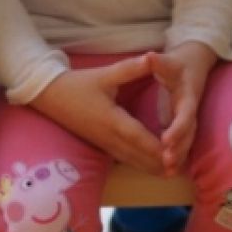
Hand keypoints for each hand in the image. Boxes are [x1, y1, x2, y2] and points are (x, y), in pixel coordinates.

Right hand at [31, 57, 164, 174]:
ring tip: (172, 174)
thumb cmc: (78, 84)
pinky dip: (140, 164)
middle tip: (180, 170)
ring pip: (131, 160)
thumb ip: (130, 68)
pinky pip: (124, 159)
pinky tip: (152, 168)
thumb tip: (151, 58)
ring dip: (151, 167)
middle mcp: (109, 136)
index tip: (174, 154)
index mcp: (112, 119)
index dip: (156, 147)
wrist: (50, 96)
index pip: (138, 137)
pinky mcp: (101, 145)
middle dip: (159, 163)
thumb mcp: (104, 74)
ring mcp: (104, 143)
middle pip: (137, 156)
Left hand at [150, 42, 217, 175]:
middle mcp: (191, 110)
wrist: (195, 63)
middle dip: (179, 149)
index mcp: (188, 96)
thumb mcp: (169, 60)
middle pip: (188, 133)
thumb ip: (159, 61)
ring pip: (187, 141)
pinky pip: (182, 142)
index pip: (185, 114)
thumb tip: (149, 56)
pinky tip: (167, 170)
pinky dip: (177, 155)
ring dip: (179, 156)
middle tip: (167, 163)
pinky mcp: (183, 124)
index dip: (178, 127)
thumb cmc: (179, 62)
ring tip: (167, 171)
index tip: (166, 140)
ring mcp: (189, 118)